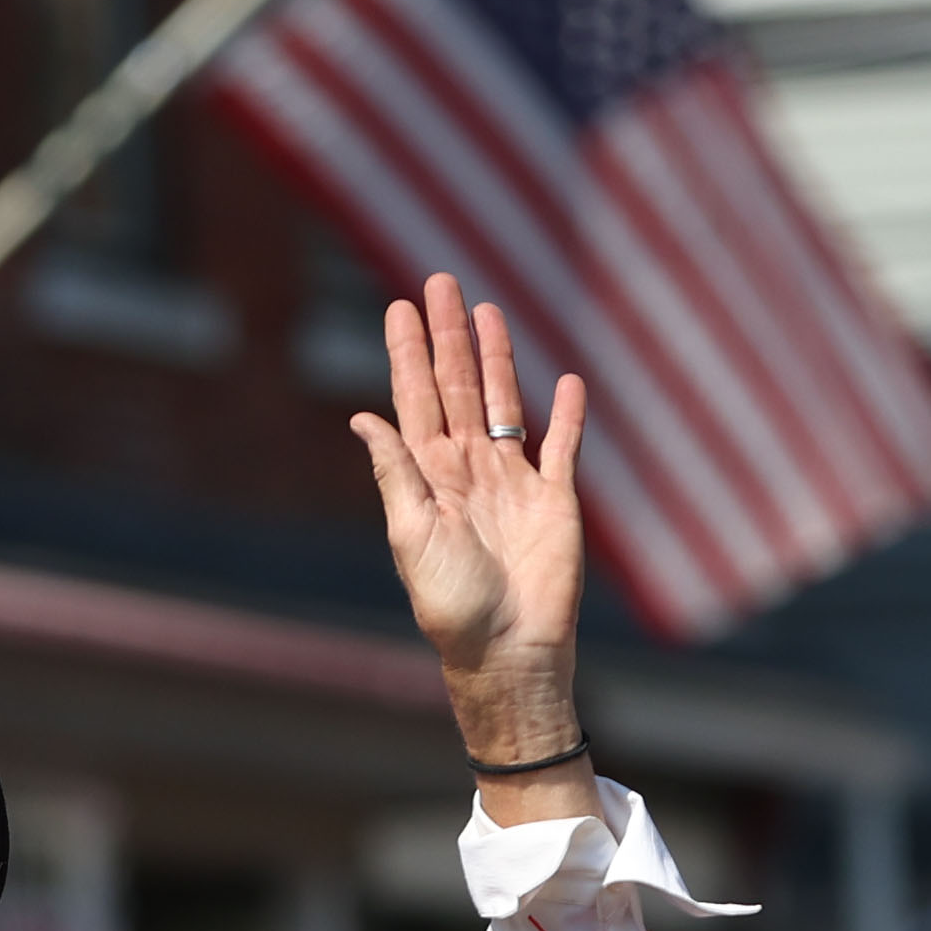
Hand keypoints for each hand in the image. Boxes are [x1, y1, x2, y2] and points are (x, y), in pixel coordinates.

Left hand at [349, 275, 586, 757]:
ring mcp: (514, 483)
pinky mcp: (556, 501)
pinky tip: (567, 381)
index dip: (408, 353)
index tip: (399, 306)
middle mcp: (469, 472)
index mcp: (430, 478)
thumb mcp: (412, 534)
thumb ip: (395, 473)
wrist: (507, 649)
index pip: (415, 400)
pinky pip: (562, 448)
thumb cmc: (451, 603)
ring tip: (488, 310)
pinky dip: (568, 415)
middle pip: (457, 387)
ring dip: (497, 358)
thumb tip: (362, 417)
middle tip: (440, 281)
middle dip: (449, 336)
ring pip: (504, 403)